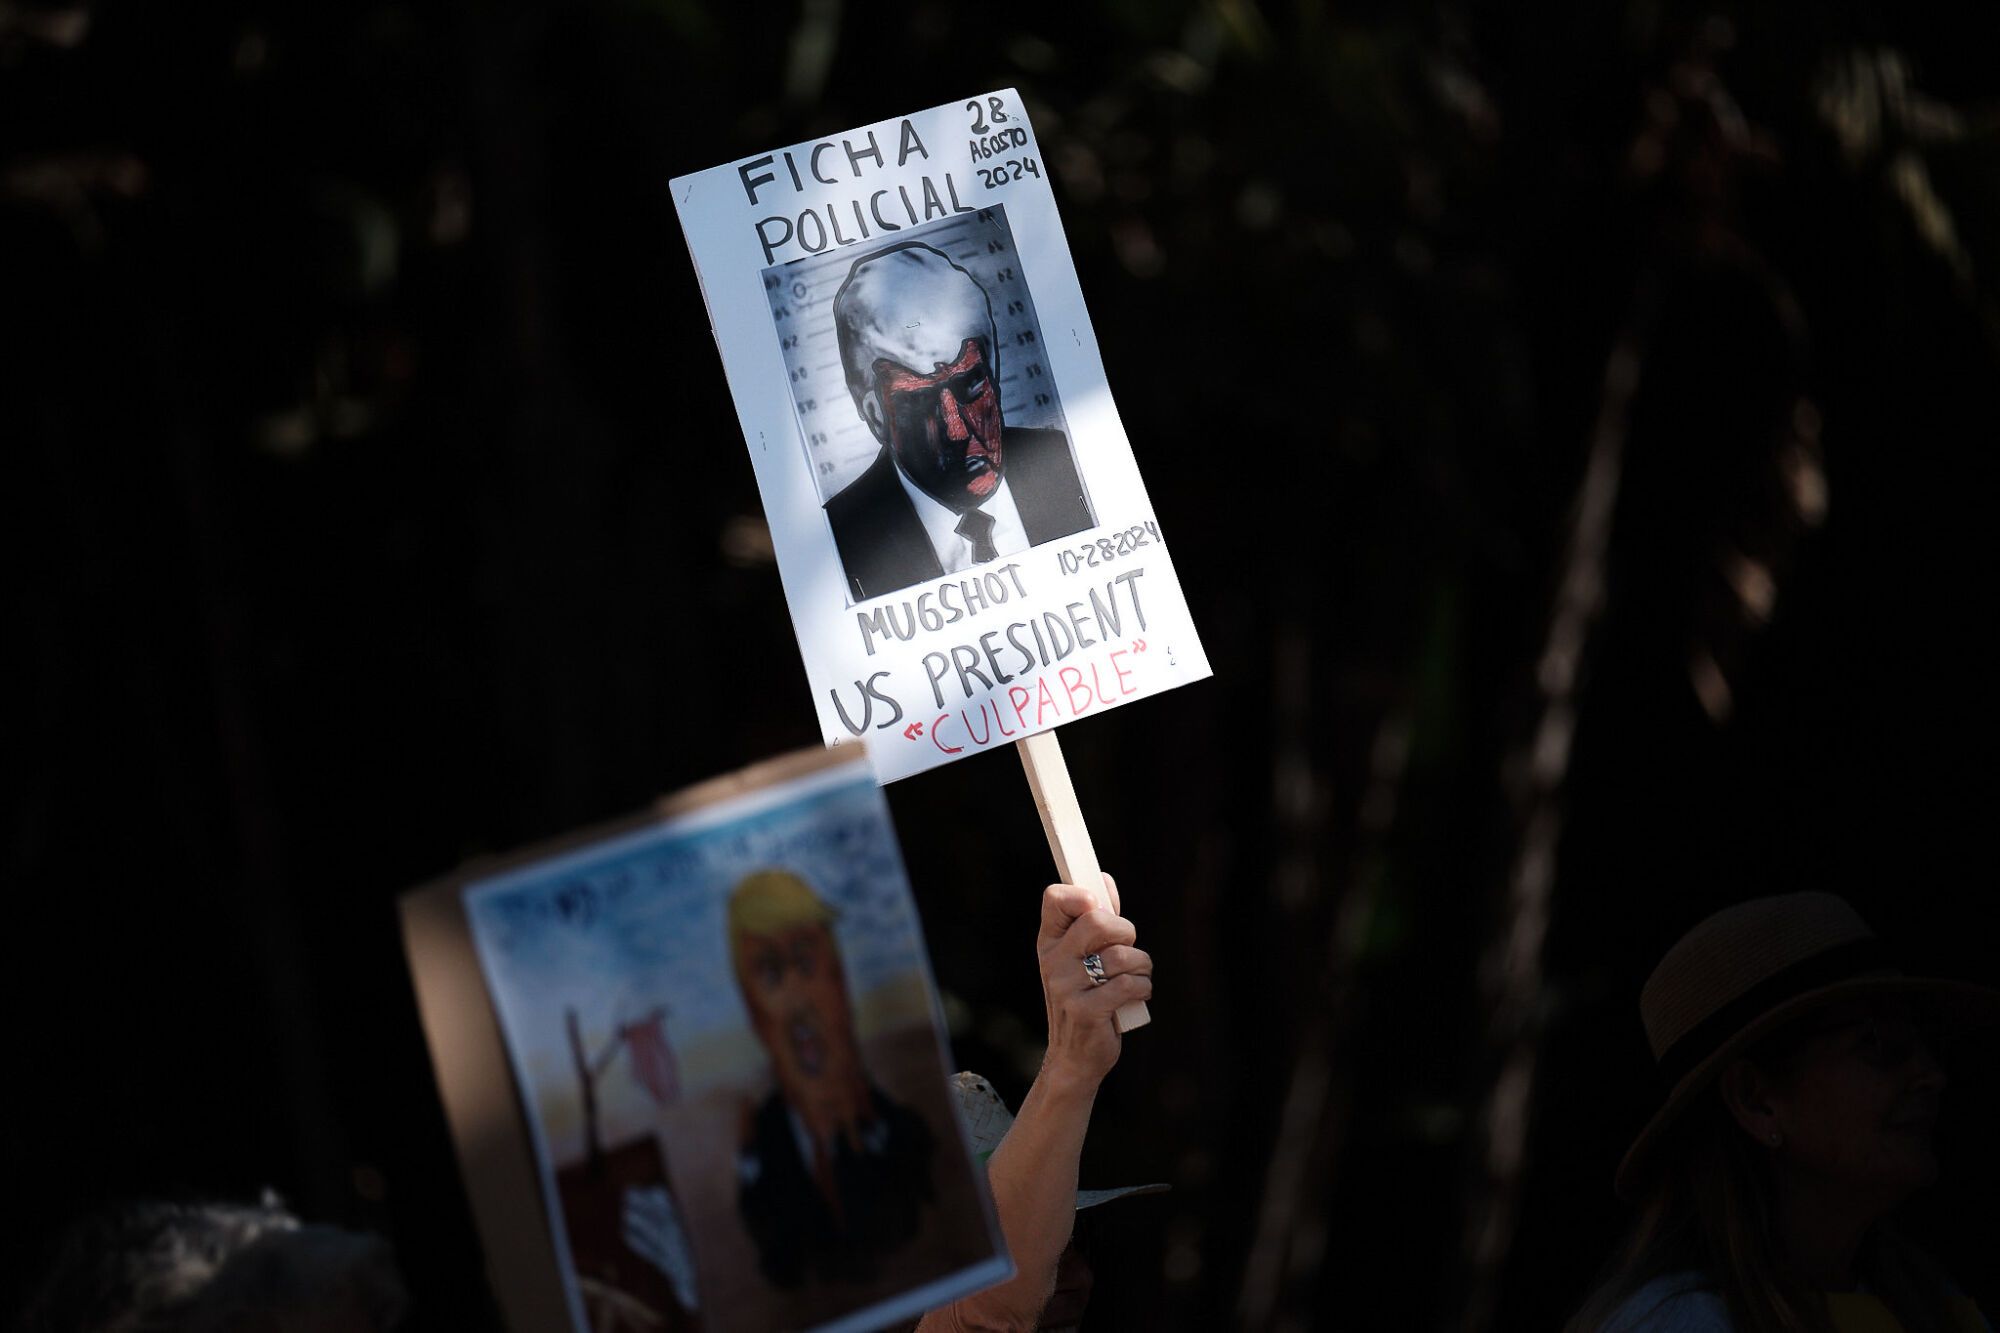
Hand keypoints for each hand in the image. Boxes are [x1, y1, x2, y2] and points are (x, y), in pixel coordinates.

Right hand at [1036, 875, 1152, 1089]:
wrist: (1074, 1057)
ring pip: (1122, 956)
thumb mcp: (1081, 958)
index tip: (1097, 909)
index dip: (1082, 895)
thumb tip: (1104, 879)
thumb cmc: (1085, 999)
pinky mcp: (1086, 1011)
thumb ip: (1094, 919)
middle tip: (1127, 948)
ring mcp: (1065, 987)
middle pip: (1098, 922)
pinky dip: (1143, 988)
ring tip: (1135, 979)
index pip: (1055, 898)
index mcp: (1049, 942)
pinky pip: (1130, 984)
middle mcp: (1052, 961)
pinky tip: (1135, 997)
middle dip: (1126, 932)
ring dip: (1141, 966)